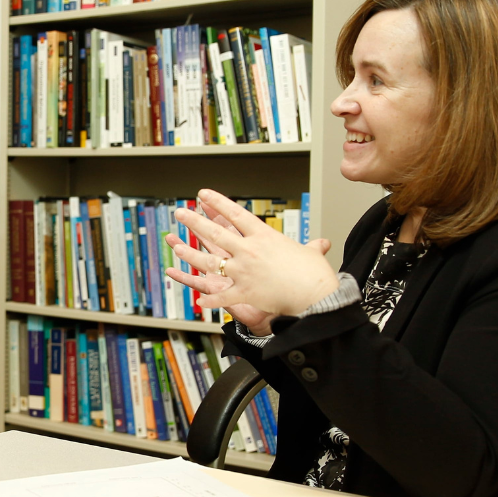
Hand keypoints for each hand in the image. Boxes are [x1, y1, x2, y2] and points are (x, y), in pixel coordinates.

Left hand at [163, 189, 338, 325]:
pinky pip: (222, 296)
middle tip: (180, 213)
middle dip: (195, 222)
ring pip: (211, 261)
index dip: (218, 203)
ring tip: (176, 246)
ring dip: (191, 253)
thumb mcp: (311, 254)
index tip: (203, 194)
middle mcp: (250, 251)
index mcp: (264, 236)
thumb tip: (322, 244)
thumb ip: (311, 248)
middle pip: (216, 233)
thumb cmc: (315, 274)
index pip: (236, 214)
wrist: (316, 296)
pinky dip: (210, 300)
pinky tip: (198, 301)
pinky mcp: (245, 292)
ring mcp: (244, 271)